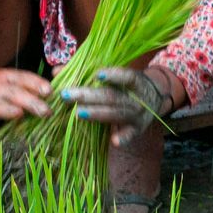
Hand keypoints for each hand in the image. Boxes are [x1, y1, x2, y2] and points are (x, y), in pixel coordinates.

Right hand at [0, 62, 52, 128]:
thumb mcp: (1, 78)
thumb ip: (20, 87)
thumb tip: (48, 97)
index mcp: (4, 77)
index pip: (23, 77)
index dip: (36, 83)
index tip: (50, 91)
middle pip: (14, 93)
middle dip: (31, 102)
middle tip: (46, 112)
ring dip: (6, 109)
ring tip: (18, 114)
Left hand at [59, 66, 176, 146]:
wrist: (156, 97)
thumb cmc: (128, 84)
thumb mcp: (116, 75)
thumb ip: (87, 71)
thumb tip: (56, 71)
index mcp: (135, 81)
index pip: (126, 77)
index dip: (113, 75)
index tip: (97, 74)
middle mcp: (137, 98)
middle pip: (113, 97)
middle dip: (88, 96)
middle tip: (66, 95)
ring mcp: (137, 115)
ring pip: (116, 114)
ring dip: (97, 114)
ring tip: (78, 113)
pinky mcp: (136, 129)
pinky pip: (129, 135)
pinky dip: (123, 137)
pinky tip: (114, 141)